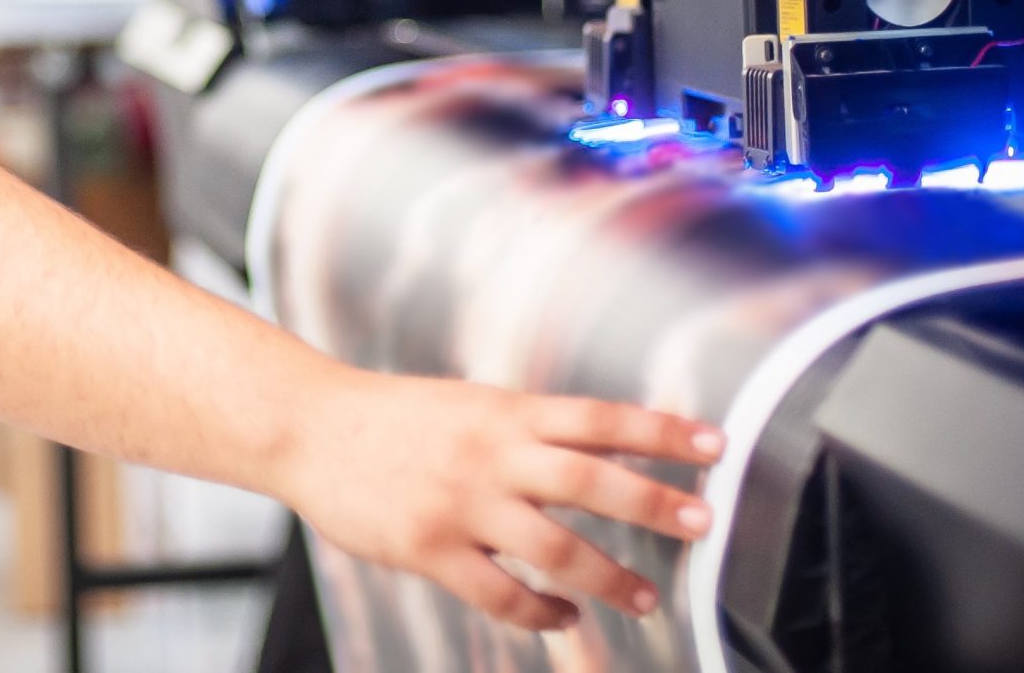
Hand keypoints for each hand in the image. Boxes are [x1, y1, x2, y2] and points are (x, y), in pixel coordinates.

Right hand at [276, 368, 721, 632]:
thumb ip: (525, 427)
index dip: (661, 430)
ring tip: (644, 596)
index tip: (714, 443)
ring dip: (609, 576)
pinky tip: (562, 619)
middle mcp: (490, 454)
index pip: (600, 417)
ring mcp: (461, 503)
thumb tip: (597, 446)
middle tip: (702, 520)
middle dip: (654, 502)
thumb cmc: (392, 417)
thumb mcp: (467, 404)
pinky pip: (501, 593)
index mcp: (504, 412)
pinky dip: (541, 613)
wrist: (309, 427)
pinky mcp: (429, 548)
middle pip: (591, 478)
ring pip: (554, 547)